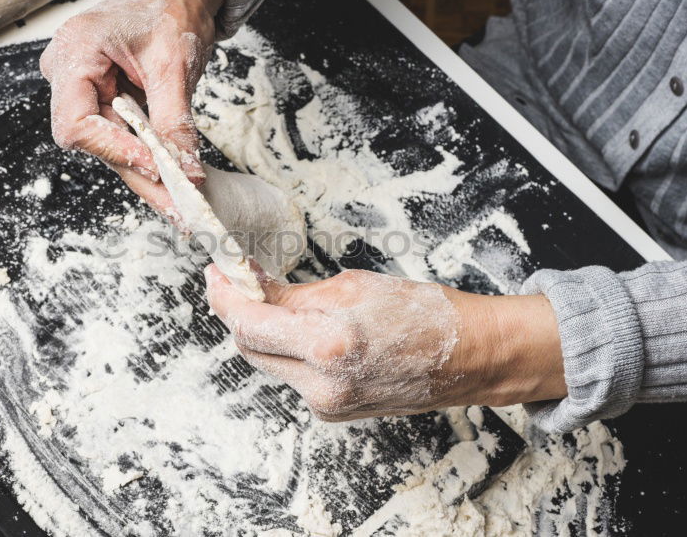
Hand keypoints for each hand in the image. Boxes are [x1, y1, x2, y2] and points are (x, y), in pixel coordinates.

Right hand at [40, 0, 225, 213]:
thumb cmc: (171, 8)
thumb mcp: (175, 64)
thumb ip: (174, 120)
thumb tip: (185, 170)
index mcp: (75, 52)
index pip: (77, 124)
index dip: (116, 151)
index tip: (156, 167)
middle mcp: (69, 73)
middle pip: (94, 142)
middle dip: (138, 173)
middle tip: (176, 205)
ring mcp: (83, 88)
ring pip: (110, 145)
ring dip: (146, 173)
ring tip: (180, 201)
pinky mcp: (102, 100)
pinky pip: (122, 137)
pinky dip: (148, 158)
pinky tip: (172, 180)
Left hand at [205, 265, 566, 421]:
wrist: (469, 355)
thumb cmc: (424, 313)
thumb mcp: (352, 286)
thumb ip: (293, 295)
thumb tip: (251, 287)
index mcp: (327, 343)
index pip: (247, 321)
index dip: (223, 295)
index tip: (217, 274)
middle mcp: (322, 383)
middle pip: (248, 347)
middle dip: (240, 312)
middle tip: (241, 283)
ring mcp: (327, 403)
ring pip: (269, 362)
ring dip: (267, 332)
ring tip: (283, 305)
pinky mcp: (333, 412)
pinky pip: (294, 377)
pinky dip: (292, 352)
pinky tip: (311, 334)